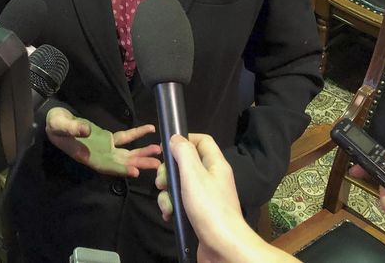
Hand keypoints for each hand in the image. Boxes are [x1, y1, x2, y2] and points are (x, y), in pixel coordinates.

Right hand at [45, 107, 160, 176]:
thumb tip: (86, 131)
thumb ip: (73, 128)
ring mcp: (106, 148)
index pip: (107, 167)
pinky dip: (137, 134)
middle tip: (157, 165)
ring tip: (158, 151)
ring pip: (127, 153)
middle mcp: (100, 156)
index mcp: (88, 157)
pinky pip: (125, 138)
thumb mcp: (60, 126)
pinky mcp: (108, 138)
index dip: (121, 170)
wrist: (56, 121)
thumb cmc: (55, 126)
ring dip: (142, 152)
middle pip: (122, 163)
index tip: (136, 172)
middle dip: (139, 163)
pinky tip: (150, 129)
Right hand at [156, 134, 290, 262]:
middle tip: (161, 182)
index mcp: (215, 164)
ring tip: (166, 205)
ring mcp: (206, 197)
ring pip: (180, 185)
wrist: (223, 246)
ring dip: (167, 193)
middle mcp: (212, 178)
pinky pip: (181, 203)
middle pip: (186, 164)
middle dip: (169, 172)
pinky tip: (169, 215)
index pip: (202, 141)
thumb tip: (176, 138)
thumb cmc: (209, 208)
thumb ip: (183, 152)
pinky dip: (172, 207)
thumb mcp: (193, 174)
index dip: (184, 140)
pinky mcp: (199, 213)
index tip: (167, 149)